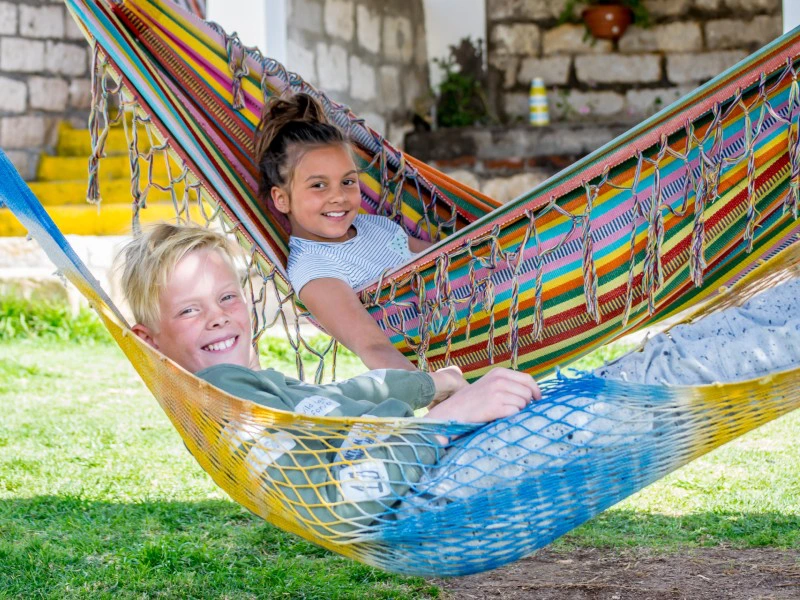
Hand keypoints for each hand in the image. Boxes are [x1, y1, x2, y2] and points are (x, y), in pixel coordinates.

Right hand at [424, 367, 540, 423]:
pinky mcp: (495, 407)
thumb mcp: (489, 383)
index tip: (538, 399)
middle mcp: (499, 380)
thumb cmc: (473, 400)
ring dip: (517, 411)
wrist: (453, 411)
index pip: (528, 379)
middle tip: (515, 409)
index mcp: (499, 372)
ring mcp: (497, 393)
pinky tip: (499, 417)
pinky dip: (511, 417)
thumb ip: (508, 383)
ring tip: (503, 412)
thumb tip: (533, 392)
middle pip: (527, 393)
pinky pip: (515, 413)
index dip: (536, 390)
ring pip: (523, 404)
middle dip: (526, 403)